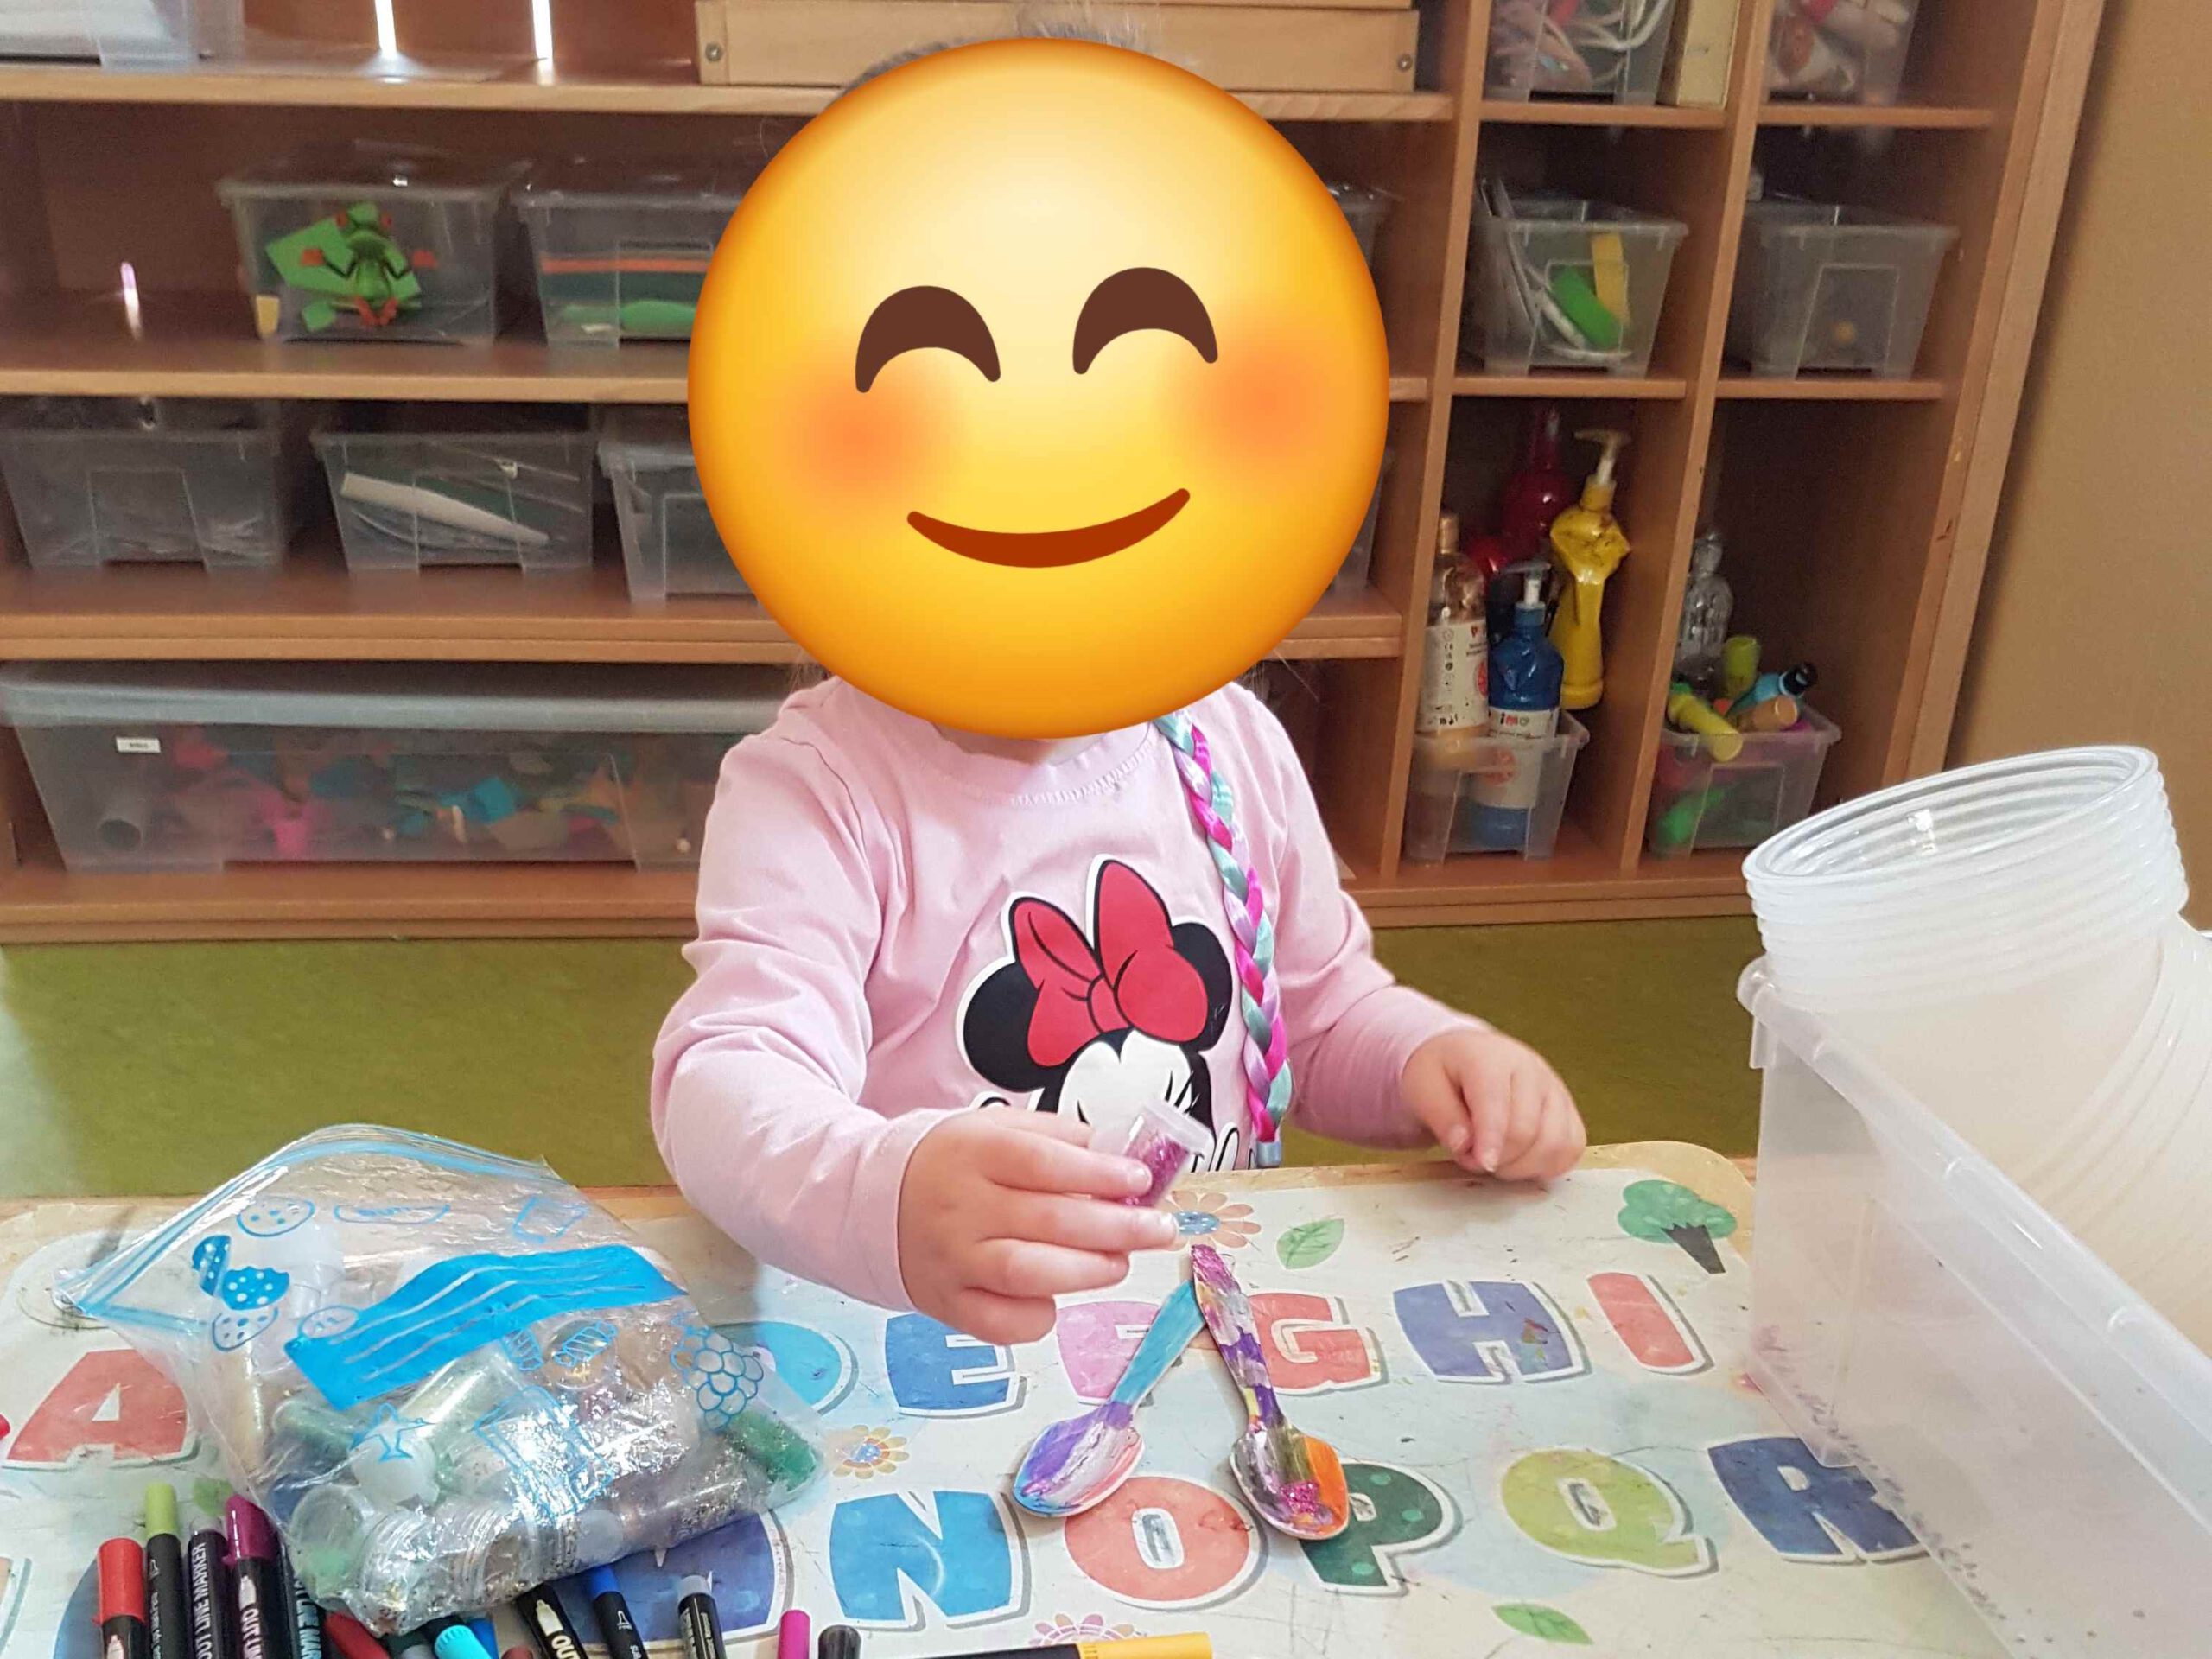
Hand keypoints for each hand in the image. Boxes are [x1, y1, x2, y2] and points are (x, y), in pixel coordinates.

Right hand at [898, 1109, 1180, 1345]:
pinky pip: (1000, 1322)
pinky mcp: (947, 1303)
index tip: (1140, 1178)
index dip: (1098, 1172)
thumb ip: (1059, 1138)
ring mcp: (953, 1259)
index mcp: (976, 1152)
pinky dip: (1038, 1316)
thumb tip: (1123, 1156)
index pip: (1044, 1162)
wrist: (872, 1203)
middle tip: (1158, 1230)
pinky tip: (1060, 1297)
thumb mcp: (998, 1128)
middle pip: (1049, 1220)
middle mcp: (962, 1206)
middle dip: (1117, 1227)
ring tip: (1119, 1263)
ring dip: (1088, 1271)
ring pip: (1028, 1272)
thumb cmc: (952, 1164)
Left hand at [1401, 1028, 1584, 1181]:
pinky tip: (1521, 1161)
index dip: (1491, 1140)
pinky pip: (1571, 1148)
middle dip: (1498, 1158)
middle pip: (1527, 1131)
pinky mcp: (1567, 1110)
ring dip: (1523, 1166)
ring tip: (1495, 1159)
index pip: (1497, 1103)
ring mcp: (1554, 1089)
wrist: (1467, 1057)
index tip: (1483, 1164)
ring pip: (1556, 1143)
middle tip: (1471, 1158)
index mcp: (1491, 1058)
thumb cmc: (1444, 1073)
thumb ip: (1442, 1117)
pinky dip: (1548, 1165)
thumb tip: (1465, 1145)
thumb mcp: (1424, 1087)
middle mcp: (1531, 1069)